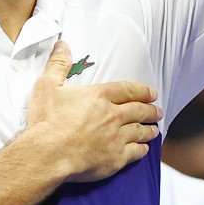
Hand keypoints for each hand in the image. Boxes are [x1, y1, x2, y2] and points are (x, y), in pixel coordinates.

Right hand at [22, 40, 161, 183]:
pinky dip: (142, 149)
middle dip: (150, 110)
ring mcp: (116, 138)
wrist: (47, 154)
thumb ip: (58, 65)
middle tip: (157, 111)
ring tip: (154, 130)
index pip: (127, 90)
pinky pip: (135, 152)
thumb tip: (63, 45)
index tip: (152, 93)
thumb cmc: (46, 122)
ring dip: (149, 130)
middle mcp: (113, 115)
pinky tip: (144, 149)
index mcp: (99, 96)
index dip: (142, 91)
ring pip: (140, 131)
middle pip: (138, 110)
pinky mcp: (115, 159)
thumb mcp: (47, 86)